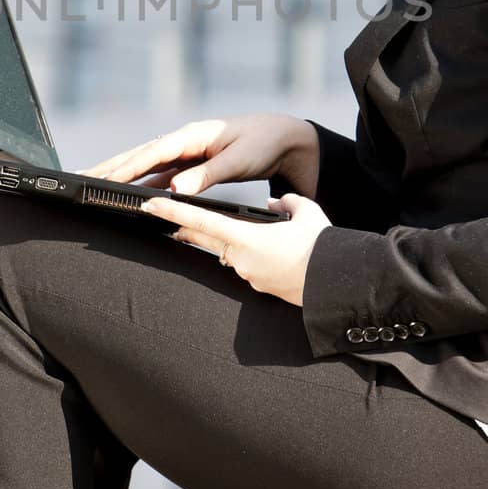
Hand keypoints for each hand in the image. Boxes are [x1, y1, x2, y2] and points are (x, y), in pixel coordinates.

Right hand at [77, 115, 319, 199]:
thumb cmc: (263, 144)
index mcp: (192, 135)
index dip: (126, 168)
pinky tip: (128, 194)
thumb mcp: (238, 160)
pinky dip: (142, 183)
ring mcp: (187, 154)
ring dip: (121, 175)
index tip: (104, 179)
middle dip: (110, 167)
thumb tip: (175, 189)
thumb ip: (207, 175)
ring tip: (93, 185)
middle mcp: (184, 142)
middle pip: (140, 156)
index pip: (152, 153)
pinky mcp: (192, 166)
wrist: (285, 139)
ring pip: (146, 166)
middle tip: (81, 179)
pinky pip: (161, 175)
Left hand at [136, 190, 332, 308]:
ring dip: (222, 241)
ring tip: (226, 228)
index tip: (150, 205)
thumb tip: (275, 204)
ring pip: (226, 252)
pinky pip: (244, 265)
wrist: (337, 285)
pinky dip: (245, 253)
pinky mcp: (259, 286)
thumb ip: (286, 202)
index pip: (200, 221)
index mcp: (245, 238)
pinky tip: (262, 248)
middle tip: (162, 217)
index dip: (172, 212)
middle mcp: (240, 259)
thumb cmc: (321, 248)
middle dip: (183, 227)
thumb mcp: (306, 211)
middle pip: (203, 239)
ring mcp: (249, 275)